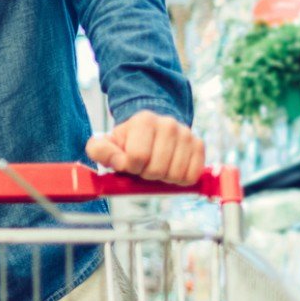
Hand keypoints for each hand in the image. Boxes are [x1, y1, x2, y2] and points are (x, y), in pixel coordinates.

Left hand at [85, 111, 204, 184]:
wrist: (152, 130)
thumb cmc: (129, 141)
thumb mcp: (108, 143)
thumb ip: (100, 150)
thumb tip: (117, 161)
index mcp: (143, 120)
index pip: (137, 157)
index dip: (131, 167)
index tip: (129, 163)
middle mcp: (168, 124)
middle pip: (157, 169)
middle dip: (147, 174)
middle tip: (144, 166)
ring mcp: (186, 133)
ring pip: (175, 174)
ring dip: (163, 178)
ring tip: (157, 166)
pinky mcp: (199, 145)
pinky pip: (192, 175)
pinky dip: (180, 180)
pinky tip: (171, 169)